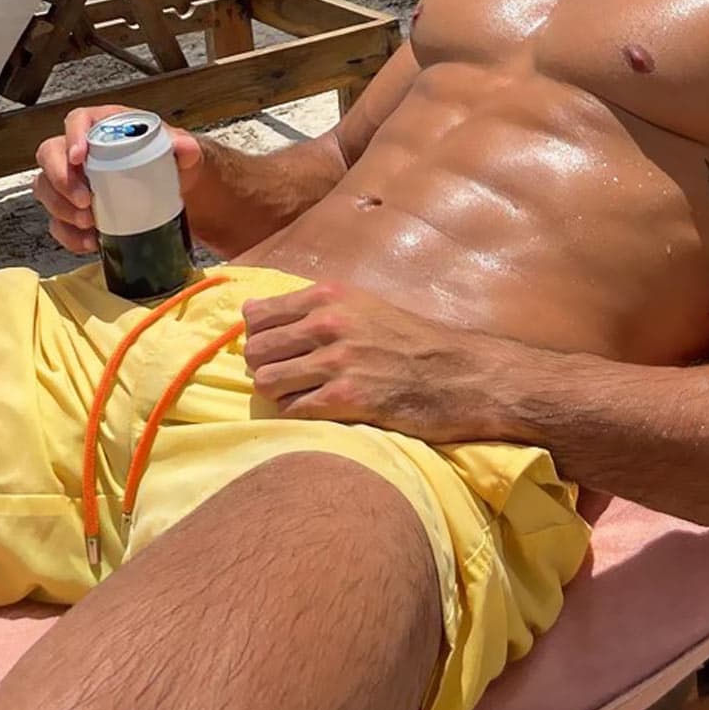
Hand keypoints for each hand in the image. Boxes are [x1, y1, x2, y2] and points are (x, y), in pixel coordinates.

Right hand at [32, 107, 202, 255]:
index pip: (77, 120)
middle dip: (60, 180)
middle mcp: (81, 149)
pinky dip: (68, 235)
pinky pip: (57, 221)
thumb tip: (184, 147)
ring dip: (61, 209)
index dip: (72, 137)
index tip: (79, 157)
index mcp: (104, 126)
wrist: (172, 191)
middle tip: (85, 201)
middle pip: (50, 155)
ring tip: (89, 224)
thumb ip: (185, 148)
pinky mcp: (73, 208)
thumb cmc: (169, 162)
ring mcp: (72, 179)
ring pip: (46, 188)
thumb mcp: (182, 153)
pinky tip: (89, 241)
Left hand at [242, 283, 498, 444]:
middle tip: (288, 378)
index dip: (259, 337)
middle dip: (264, 367)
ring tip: (303, 395)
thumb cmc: (408, 340)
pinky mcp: (347, 398)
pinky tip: (321, 411)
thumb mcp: (361, 306)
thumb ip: (311, 308)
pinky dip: (298, 414)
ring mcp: (337, 360)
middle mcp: (328, 322)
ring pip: (267, 381)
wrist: (458, 373)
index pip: (256, 315)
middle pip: (255, 350)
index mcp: (328, 295)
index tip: (276, 351)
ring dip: (279, 394)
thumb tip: (249, 313)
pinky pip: (293, 409)